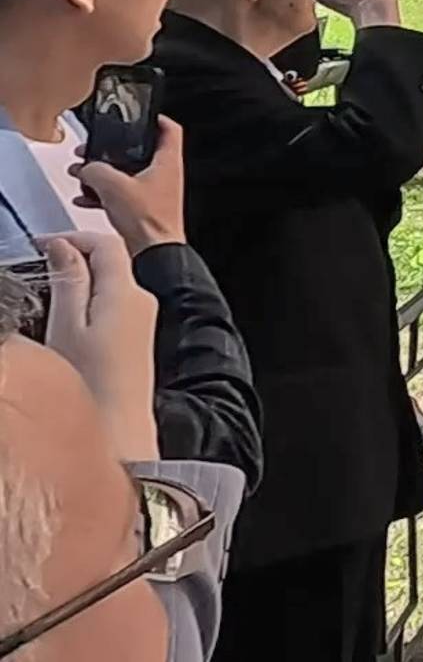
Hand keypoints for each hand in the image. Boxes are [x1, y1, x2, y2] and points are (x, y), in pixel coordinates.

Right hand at [38, 232, 160, 460]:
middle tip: (38, 265)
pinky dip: (90, 299)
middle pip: (111, 260)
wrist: (118, 426)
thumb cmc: (89, 380)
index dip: (72, 237)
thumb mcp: (67, 325)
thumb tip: (62, 246)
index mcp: (127, 291)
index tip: (40, 246)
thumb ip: (68, 280)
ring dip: (81, 278)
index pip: (106, 243)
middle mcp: (143, 300)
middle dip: (75, 256)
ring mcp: (143, 318)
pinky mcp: (138, 337)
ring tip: (47, 288)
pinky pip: (114, 304)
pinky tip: (66, 314)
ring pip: (111, 282)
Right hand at [70, 118, 185, 252]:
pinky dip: (103, 194)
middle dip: (114, 150)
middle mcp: (164, 176)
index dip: (155, 118)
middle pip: (140, 152)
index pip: (169, 129)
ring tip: (84, 174)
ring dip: (104, 173)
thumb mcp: (114, 186)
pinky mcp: (144, 209)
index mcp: (167, 163)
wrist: (153, 254)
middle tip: (97, 148)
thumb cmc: (148, 221)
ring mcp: (155, 193)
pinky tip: (86, 198)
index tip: (140, 114)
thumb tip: (86, 167)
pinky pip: (121, 195)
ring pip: (127, 174)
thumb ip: (96, 170)